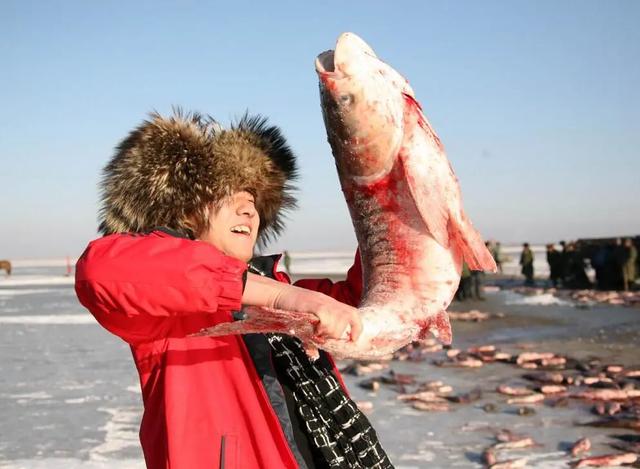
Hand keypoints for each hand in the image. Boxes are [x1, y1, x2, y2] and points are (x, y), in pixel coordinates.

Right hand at [242, 273, 362, 341]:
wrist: (277, 295)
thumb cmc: (290, 309)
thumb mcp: (304, 324)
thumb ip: (311, 338)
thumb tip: (313, 354)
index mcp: (331, 305)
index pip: (354, 314)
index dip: (357, 328)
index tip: (352, 340)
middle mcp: (330, 302)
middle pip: (352, 315)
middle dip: (343, 332)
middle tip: (329, 338)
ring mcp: (324, 302)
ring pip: (340, 321)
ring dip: (330, 332)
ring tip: (318, 334)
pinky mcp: (315, 305)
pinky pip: (327, 318)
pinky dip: (323, 328)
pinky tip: (314, 330)